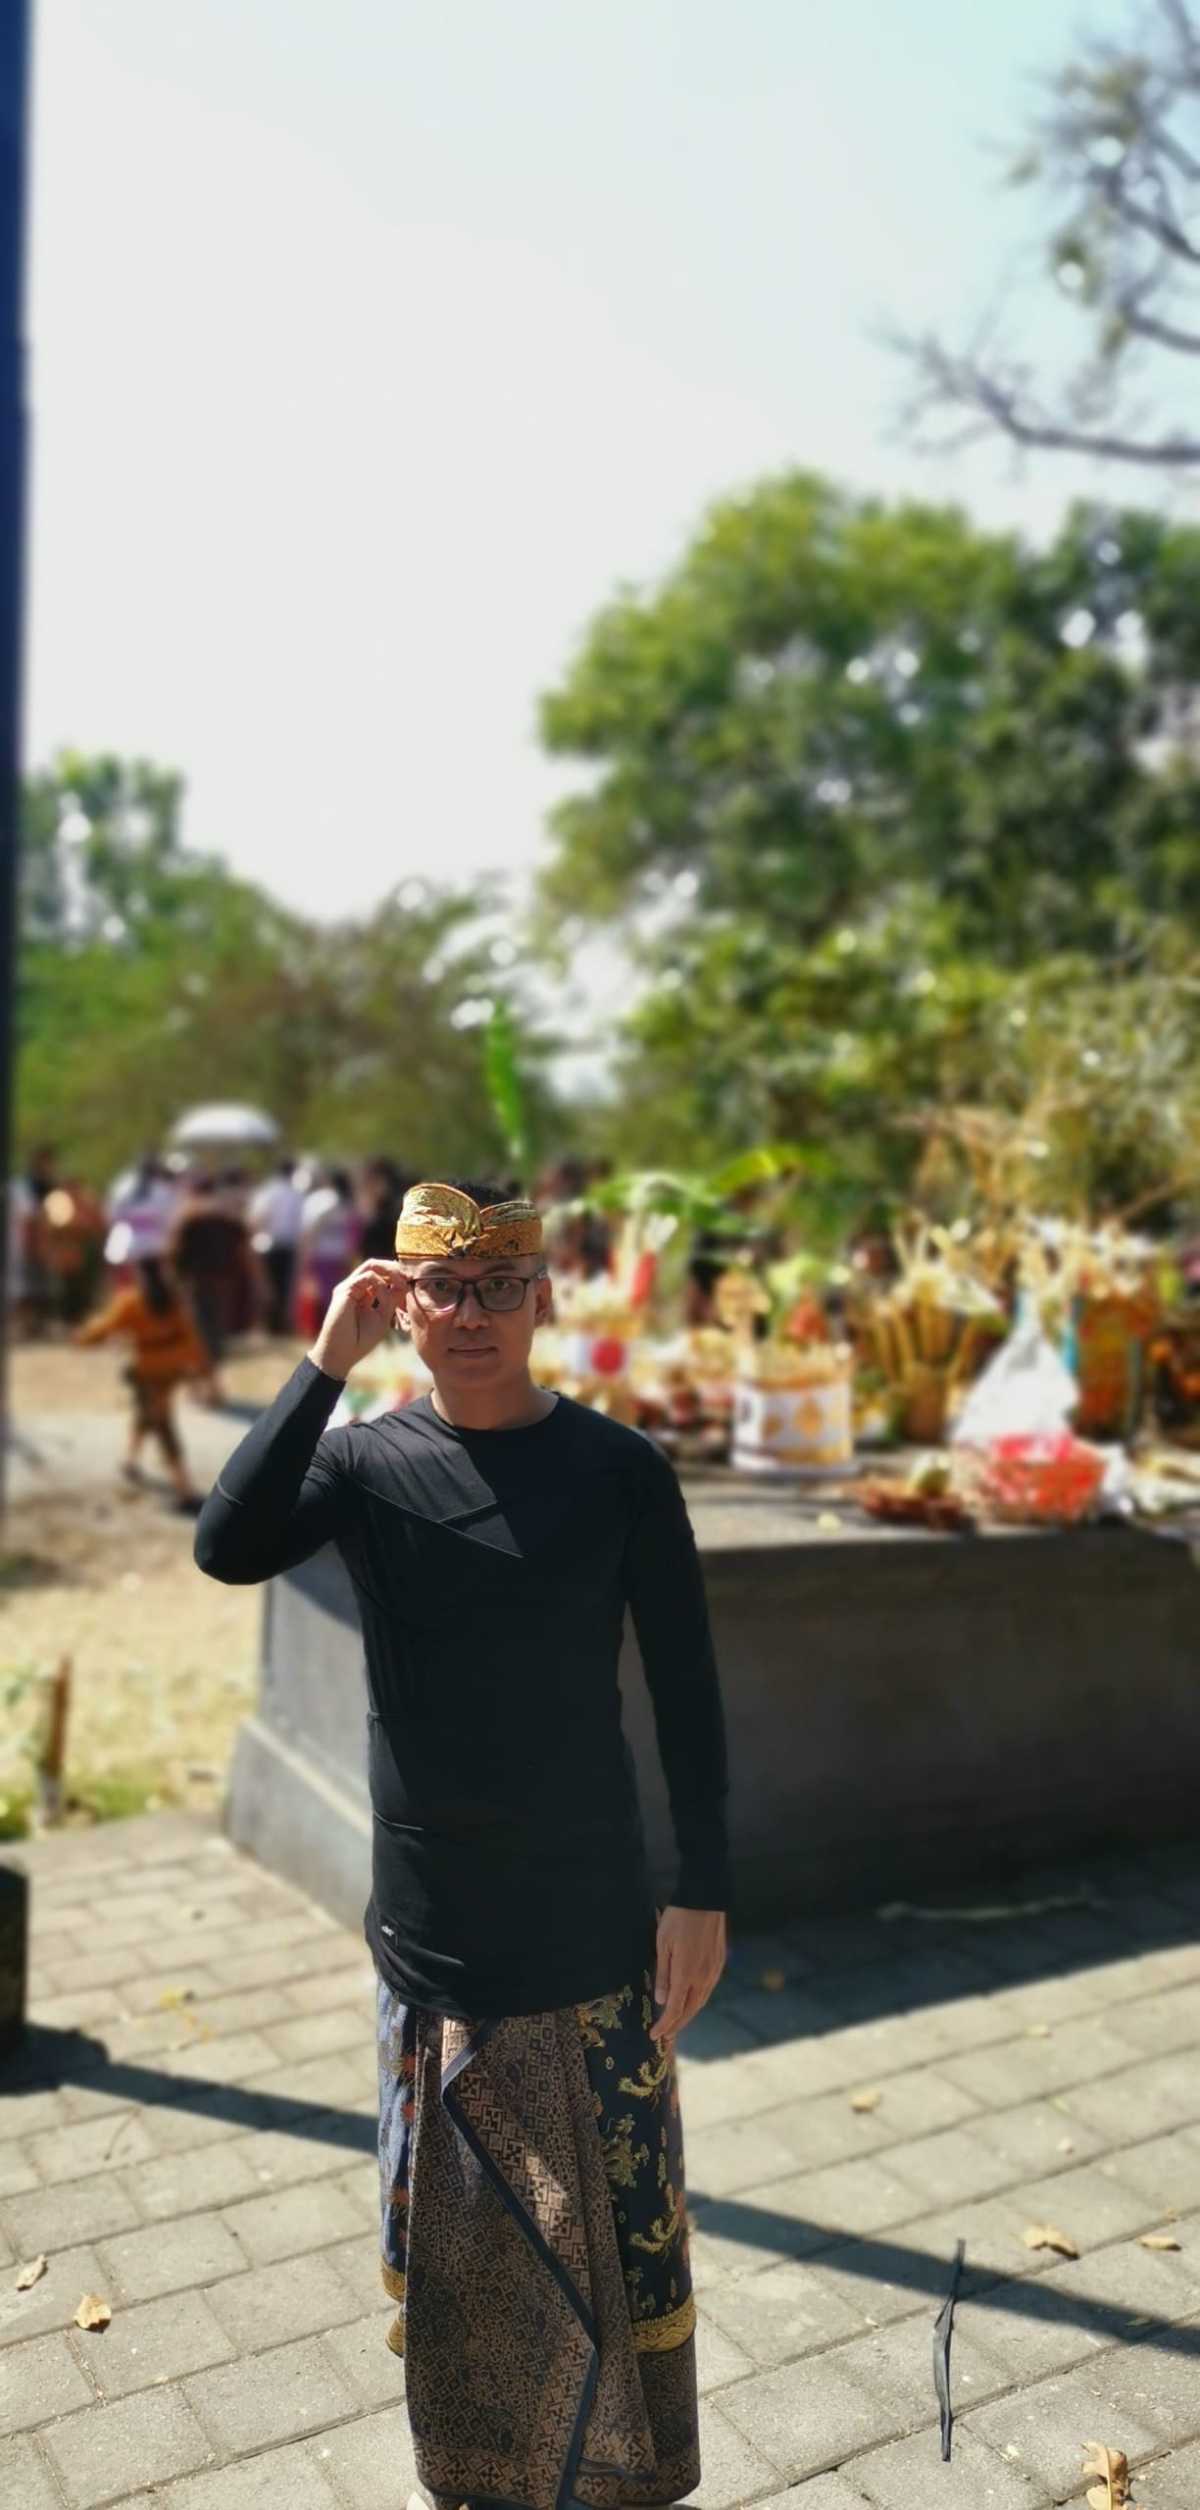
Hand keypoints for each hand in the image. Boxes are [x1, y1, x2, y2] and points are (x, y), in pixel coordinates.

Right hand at [308, 1260, 408, 1380]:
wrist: (341, 1353)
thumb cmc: (360, 1340)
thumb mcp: (383, 1316)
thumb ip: (391, 1299)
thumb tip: (404, 1283)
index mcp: (364, 1294)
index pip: (381, 1276)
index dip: (398, 1275)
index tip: (412, 1281)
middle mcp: (355, 1288)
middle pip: (376, 1266)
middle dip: (395, 1268)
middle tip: (410, 1275)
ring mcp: (349, 1288)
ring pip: (371, 1266)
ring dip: (390, 1271)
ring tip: (402, 1280)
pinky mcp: (344, 1291)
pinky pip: (366, 1277)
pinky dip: (380, 1282)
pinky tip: (387, 1292)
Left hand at [649, 1905, 726, 2043]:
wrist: (705, 1898)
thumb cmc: (678, 1919)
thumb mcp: (663, 1945)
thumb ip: (664, 1975)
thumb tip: (662, 2001)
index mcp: (686, 1975)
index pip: (675, 2010)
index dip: (664, 2026)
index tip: (654, 2036)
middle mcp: (703, 1977)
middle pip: (690, 2010)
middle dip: (677, 2026)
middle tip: (665, 2037)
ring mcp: (714, 1971)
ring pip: (701, 2001)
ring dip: (688, 2015)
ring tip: (677, 2024)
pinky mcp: (719, 1963)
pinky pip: (708, 1989)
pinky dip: (698, 2001)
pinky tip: (691, 2001)